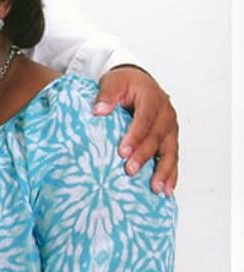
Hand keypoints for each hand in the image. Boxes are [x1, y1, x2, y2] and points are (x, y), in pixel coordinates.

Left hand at [93, 66, 178, 195]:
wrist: (139, 82)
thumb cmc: (125, 83)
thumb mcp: (113, 82)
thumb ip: (106, 94)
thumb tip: (99, 110)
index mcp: (152, 98)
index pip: (145, 118)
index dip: (135, 136)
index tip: (122, 151)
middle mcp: (166, 113)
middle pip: (157, 137)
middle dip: (144, 155)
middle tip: (130, 170)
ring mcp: (171, 127)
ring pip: (170, 151)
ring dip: (164, 171)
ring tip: (156, 188)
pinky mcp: (171, 139)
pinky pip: (173, 157)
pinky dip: (171, 174)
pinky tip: (167, 190)